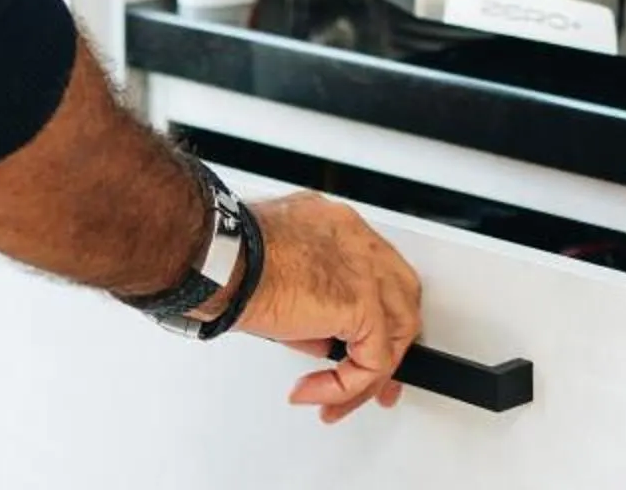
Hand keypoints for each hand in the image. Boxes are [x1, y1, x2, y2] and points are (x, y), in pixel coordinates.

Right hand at [235, 193, 423, 422]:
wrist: (223, 263)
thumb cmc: (232, 260)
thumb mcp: (279, 274)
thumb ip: (310, 298)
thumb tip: (319, 336)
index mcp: (339, 227)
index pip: (378, 271)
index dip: (377, 312)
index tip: (359, 341)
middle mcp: (358, 242)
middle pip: (402, 297)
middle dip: (392, 345)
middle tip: (371, 380)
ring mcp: (366, 270)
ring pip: (398, 331)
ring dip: (369, 375)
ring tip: (336, 398)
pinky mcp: (362, 304)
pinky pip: (373, 361)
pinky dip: (346, 387)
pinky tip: (317, 393)